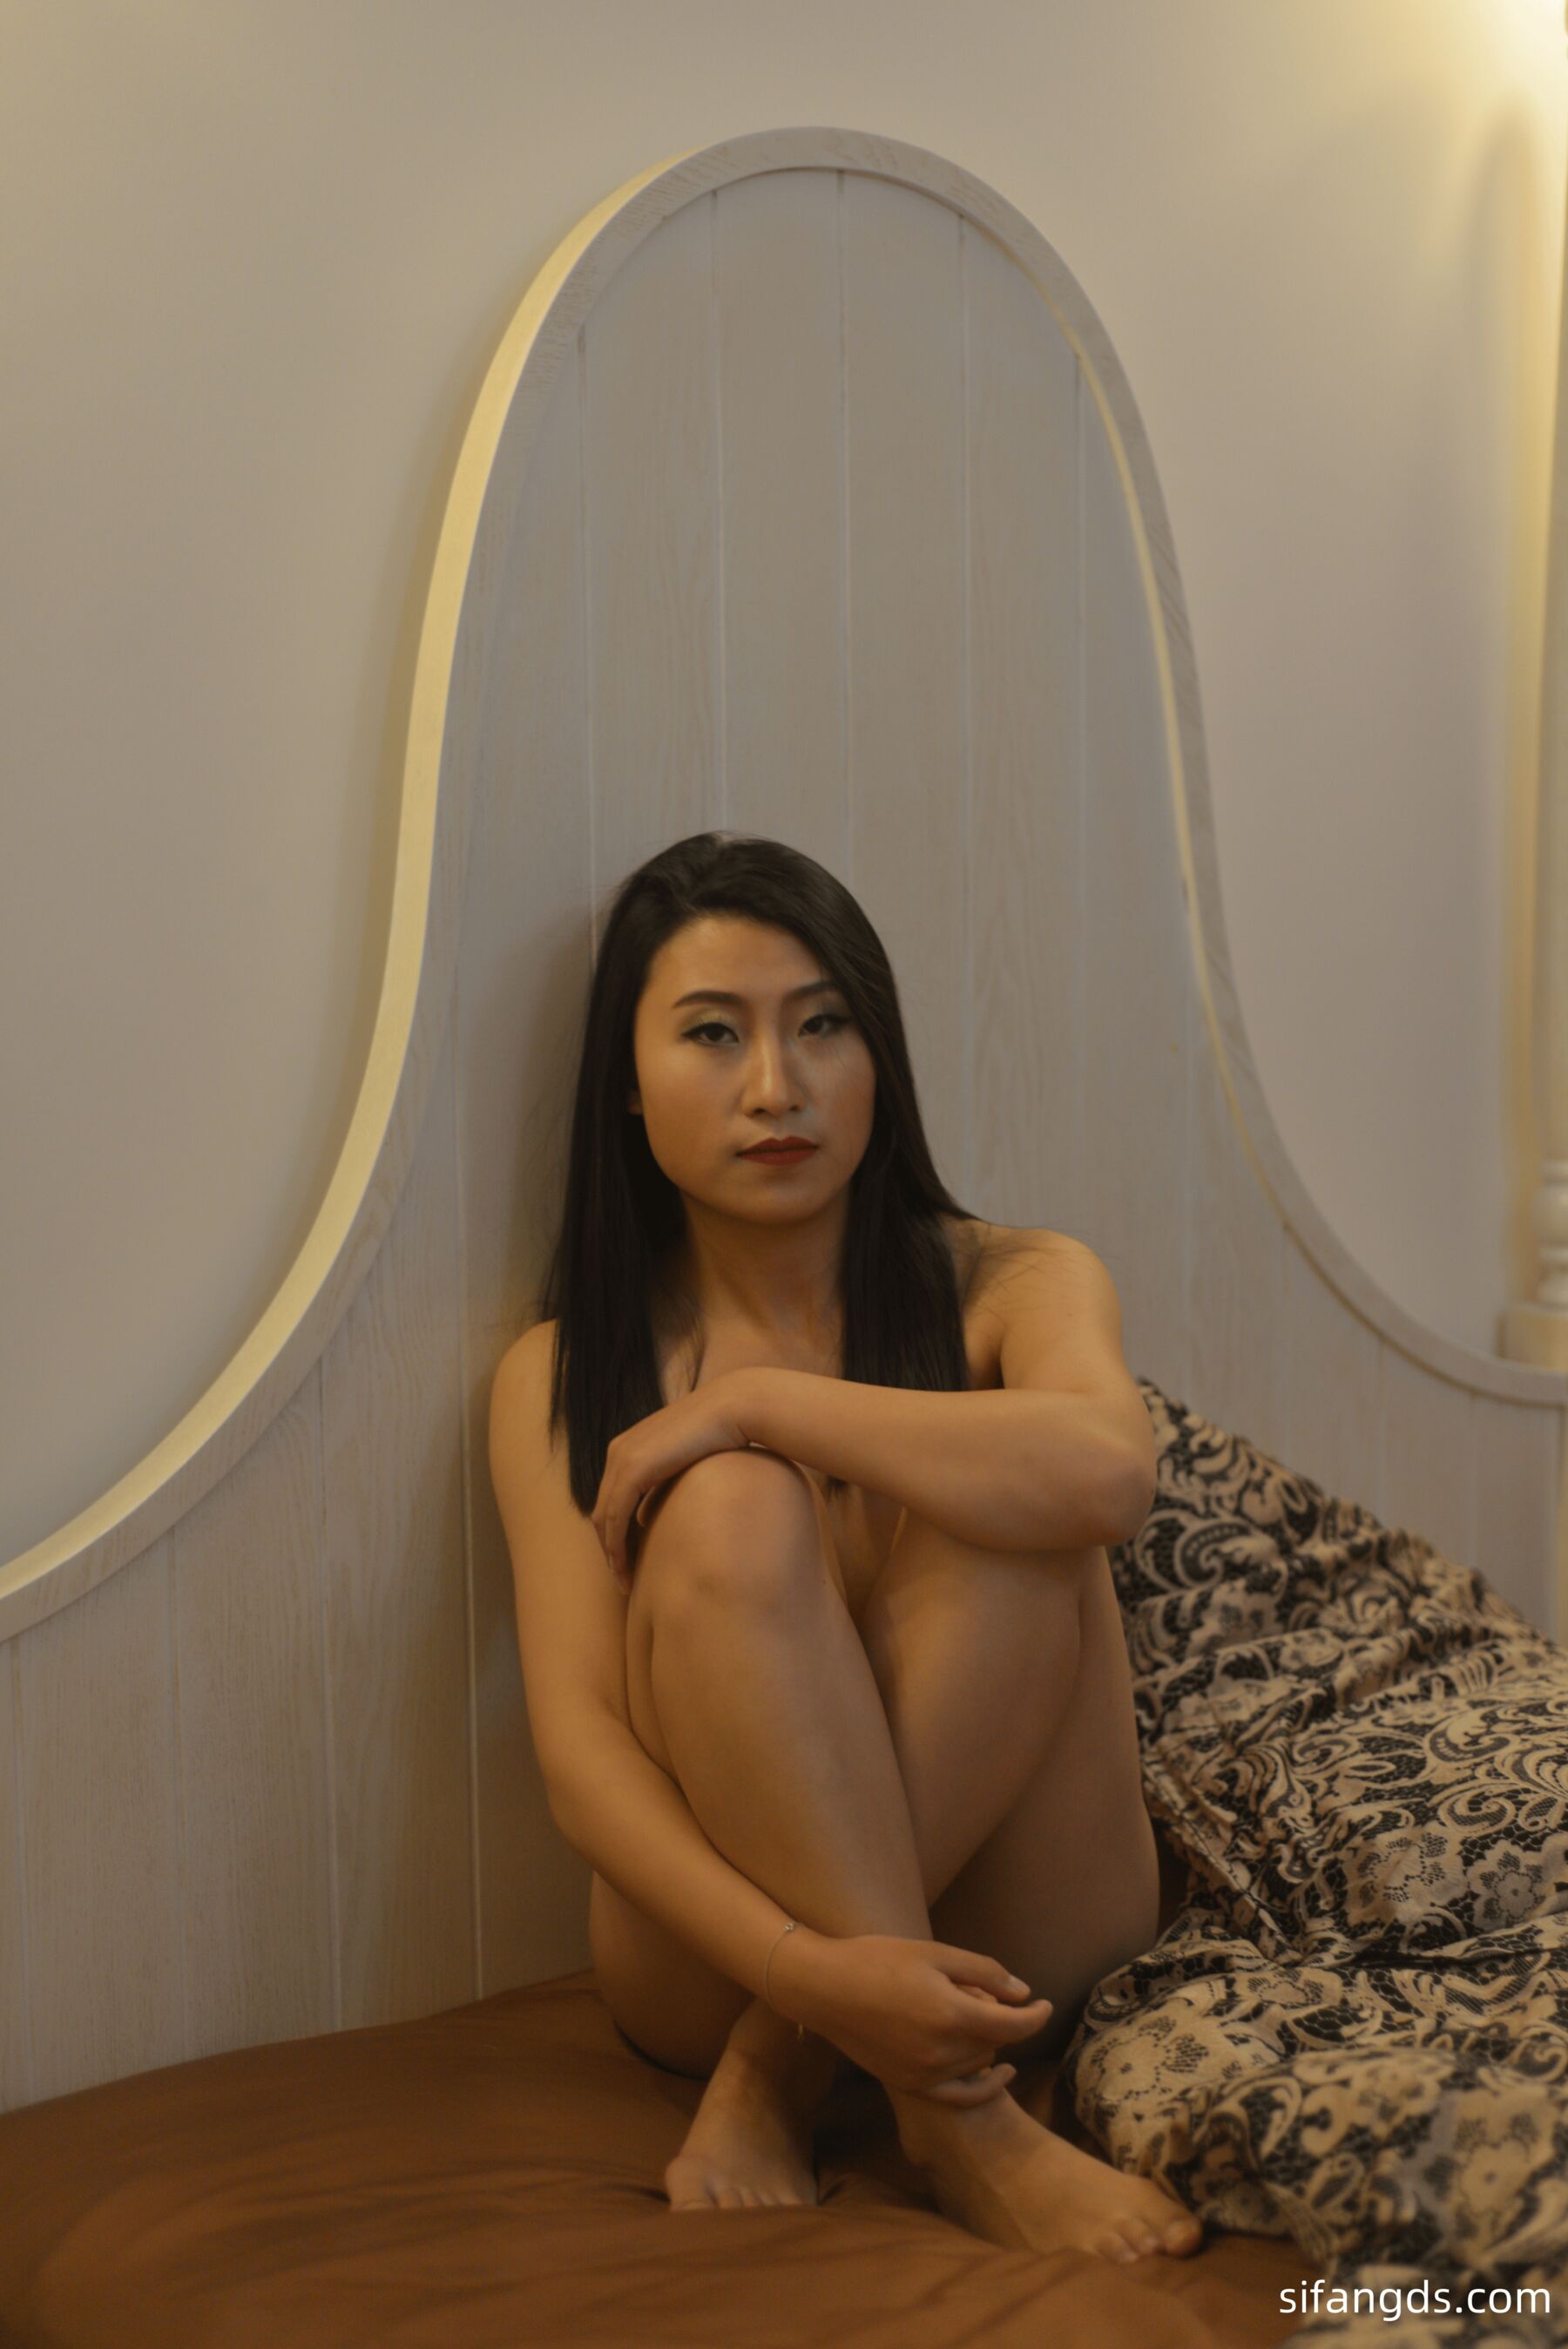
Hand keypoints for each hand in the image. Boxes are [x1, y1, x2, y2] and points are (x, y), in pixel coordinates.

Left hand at [592, 1373, 755, 1590]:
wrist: (733, 1408)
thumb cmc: (720, 1434)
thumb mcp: (685, 1462)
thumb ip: (662, 1485)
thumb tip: (647, 1518)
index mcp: (628, 1447)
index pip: (611, 1500)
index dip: (615, 1534)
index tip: (628, 1562)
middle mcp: (618, 1451)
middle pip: (602, 1512)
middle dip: (609, 1549)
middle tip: (622, 1579)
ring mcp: (622, 1458)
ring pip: (604, 1519)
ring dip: (612, 1554)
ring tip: (624, 1582)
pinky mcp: (632, 1468)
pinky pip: (615, 1517)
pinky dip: (616, 1546)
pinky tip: (625, 1567)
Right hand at [773, 1929, 1053, 2103]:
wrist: (825, 1988)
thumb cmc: (878, 1960)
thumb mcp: (934, 1954)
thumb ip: (984, 1972)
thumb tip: (1023, 1993)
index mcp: (951, 2014)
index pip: (1013, 2025)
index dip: (1036, 2015)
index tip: (1045, 2004)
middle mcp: (942, 2052)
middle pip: (996, 2041)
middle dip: (1000, 2016)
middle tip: (977, 1988)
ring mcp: (925, 2074)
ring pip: (979, 2063)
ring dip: (986, 2040)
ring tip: (961, 2008)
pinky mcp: (910, 2085)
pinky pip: (960, 2096)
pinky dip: (983, 2087)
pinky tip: (998, 2074)